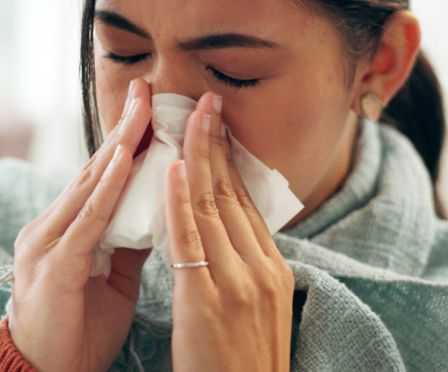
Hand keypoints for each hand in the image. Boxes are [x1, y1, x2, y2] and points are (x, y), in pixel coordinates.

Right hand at [9, 79, 152, 371]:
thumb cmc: (81, 323)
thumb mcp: (114, 271)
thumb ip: (132, 234)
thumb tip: (162, 202)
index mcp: (72, 225)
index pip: (106, 173)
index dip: (129, 139)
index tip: (152, 106)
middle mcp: (54, 223)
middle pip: (98, 167)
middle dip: (126, 127)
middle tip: (147, 89)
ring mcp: (49, 241)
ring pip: (92, 183)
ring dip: (120, 143)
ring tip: (142, 108)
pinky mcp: (54, 265)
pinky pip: (87, 219)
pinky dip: (107, 186)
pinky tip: (124, 157)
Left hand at [164, 92, 293, 371]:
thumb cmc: (242, 359)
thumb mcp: (257, 305)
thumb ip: (244, 262)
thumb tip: (225, 223)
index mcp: (273, 266)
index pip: (246, 200)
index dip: (229, 160)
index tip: (217, 127)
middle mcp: (261, 266)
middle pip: (233, 192)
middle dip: (217, 143)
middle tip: (207, 102)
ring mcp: (238, 281)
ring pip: (213, 205)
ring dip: (199, 157)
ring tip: (190, 117)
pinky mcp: (208, 300)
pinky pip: (192, 238)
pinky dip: (181, 199)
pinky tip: (174, 166)